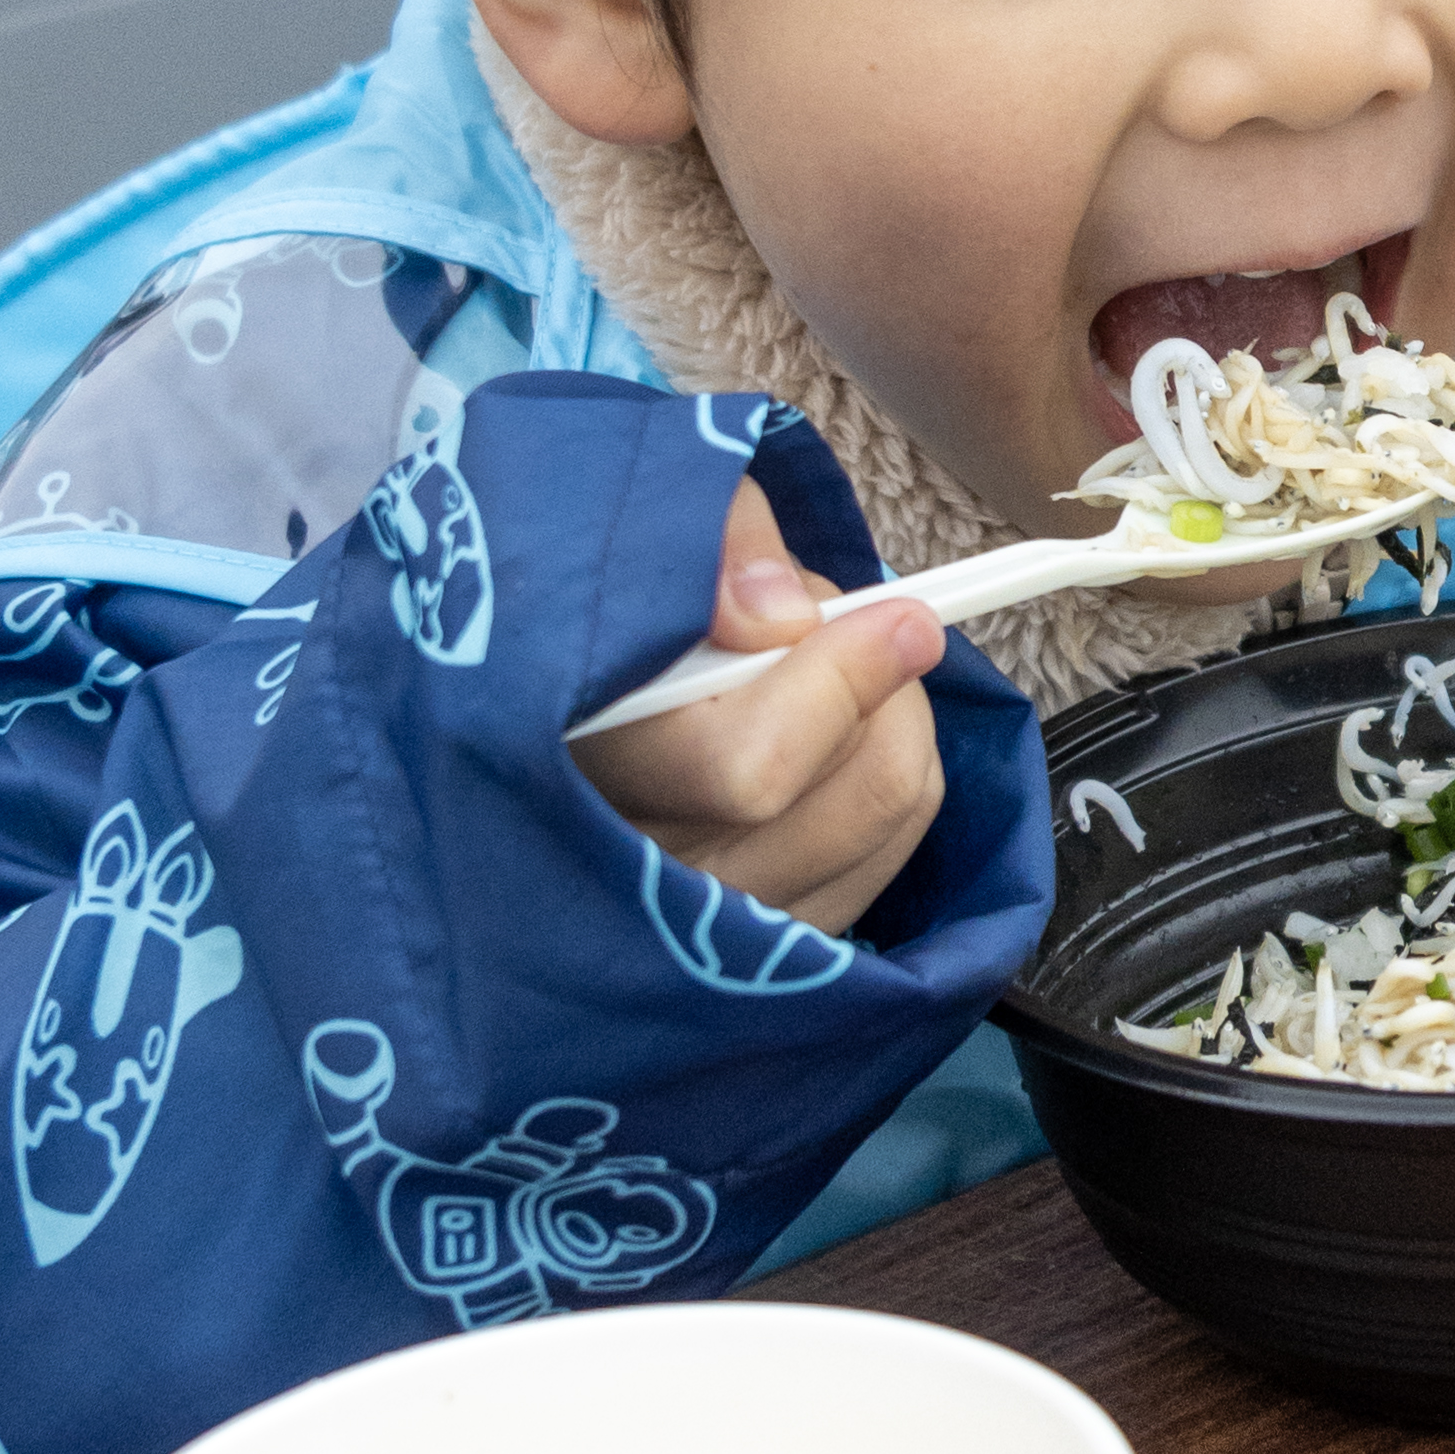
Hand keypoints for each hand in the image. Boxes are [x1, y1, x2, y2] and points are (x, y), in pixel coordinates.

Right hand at [571, 478, 945, 936]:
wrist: (553, 656)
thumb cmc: (606, 580)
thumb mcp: (642, 510)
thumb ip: (714, 544)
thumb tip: (784, 621)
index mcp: (581, 761)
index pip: (749, 770)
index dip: (843, 686)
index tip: (902, 615)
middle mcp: (639, 876)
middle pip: (841, 803)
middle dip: (881, 687)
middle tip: (846, 619)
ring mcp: (703, 925)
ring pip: (881, 825)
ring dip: (892, 723)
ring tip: (825, 664)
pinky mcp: (756, 944)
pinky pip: (887, 859)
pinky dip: (889, 777)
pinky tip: (836, 728)